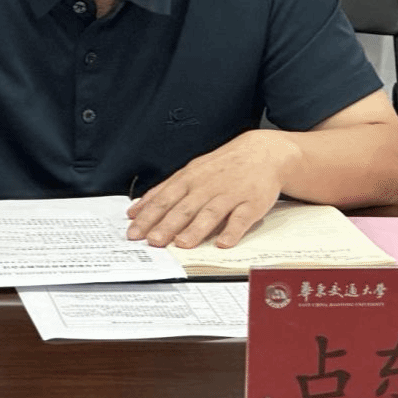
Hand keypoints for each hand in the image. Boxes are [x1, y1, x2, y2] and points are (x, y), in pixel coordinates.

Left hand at [125, 130, 291, 248]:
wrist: (263, 153)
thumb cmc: (222, 166)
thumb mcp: (191, 171)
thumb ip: (164, 191)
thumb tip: (137, 210)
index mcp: (190, 178)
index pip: (164, 198)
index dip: (148, 215)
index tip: (134, 231)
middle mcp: (207, 186)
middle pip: (184, 207)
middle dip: (166, 225)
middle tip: (153, 241)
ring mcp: (230, 194)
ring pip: (210, 212)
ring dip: (195, 229)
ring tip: (182, 244)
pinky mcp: (251, 203)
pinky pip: (241, 218)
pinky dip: (232, 231)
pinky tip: (224, 243)